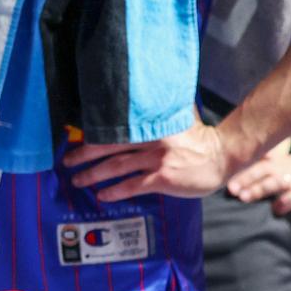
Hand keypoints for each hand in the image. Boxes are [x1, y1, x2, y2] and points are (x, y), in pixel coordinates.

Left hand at [64, 120, 231, 201]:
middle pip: (109, 146)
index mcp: (153, 124)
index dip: (94, 132)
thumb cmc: (199, 138)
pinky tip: (102, 195)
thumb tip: (146, 95)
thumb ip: (160, 110)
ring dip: (93, 174)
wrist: (223, 156)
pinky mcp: (162, 179)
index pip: (117, 126)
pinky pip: (132, 185)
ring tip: (78, 180)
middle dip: (85, 155)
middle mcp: (152, 140)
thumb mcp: (179, 117)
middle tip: (68, 161)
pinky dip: (115, 190)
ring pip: (116, 166)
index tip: (76, 137)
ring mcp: (157, 160)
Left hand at [227, 151, 290, 214]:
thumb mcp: (276, 167)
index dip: (239, 165)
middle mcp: (282, 168)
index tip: (222, 171)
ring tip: (244, 197)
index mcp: (273, 161)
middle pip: (262, 169)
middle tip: (230, 188)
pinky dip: (283, 203)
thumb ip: (255, 168)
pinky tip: (274, 210)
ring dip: (258, 189)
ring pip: (274, 182)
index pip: (254, 159)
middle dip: (245, 178)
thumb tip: (225, 178)